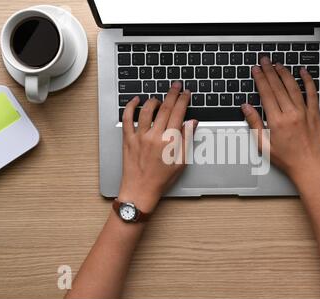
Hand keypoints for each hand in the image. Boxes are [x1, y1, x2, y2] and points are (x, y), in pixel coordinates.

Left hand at [118, 82, 196, 212]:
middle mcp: (154, 136)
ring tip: (160, 98)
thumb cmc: (161, 179)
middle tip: (176, 86)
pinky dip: (131, 107)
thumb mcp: (181, 162)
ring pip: (147, 110)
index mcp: (169, 141)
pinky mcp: (128, 139)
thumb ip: (187, 139)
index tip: (186, 93)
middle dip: (172, 94)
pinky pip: (127, 118)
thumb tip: (192, 123)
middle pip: (165, 108)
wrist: (140, 190)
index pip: (178, 113)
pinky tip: (135, 100)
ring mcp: (139, 136)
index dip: (183, 100)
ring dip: (154, 100)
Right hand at [241, 57, 319, 188]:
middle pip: (278, 86)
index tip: (256, 70)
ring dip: (285, 73)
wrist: (309, 168)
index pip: (266, 93)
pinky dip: (308, 81)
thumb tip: (246, 107)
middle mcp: (291, 114)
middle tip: (264, 60)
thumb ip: (254, 124)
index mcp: (277, 121)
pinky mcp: (315, 114)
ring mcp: (305, 112)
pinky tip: (303, 72)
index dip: (260, 79)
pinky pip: (312, 93)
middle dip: (269, 71)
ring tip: (278, 64)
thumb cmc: (287, 160)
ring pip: (293, 86)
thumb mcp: (263, 145)